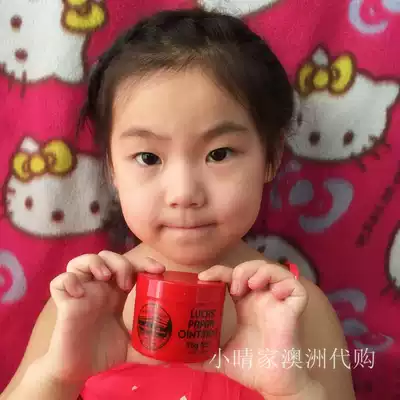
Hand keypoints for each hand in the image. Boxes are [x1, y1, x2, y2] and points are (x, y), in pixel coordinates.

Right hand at [45, 251, 164, 382]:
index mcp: (116, 292)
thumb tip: (174, 354)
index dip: (144, 262)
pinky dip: (69, 280)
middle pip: (107, 256)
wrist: (79, 370)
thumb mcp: (133, 345)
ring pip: (80, 261)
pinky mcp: (64, 304)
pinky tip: (80, 294)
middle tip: (127, 283)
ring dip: (95, 262)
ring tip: (104, 278)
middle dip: (120, 262)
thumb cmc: (103, 351)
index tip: (159, 270)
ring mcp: (80, 293)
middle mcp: (98, 287)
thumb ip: (150, 345)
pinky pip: (59, 281)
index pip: (130, 265)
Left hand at [197, 261, 311, 398]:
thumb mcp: (220, 356)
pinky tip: (275, 295)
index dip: (220, 271)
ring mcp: (279, 302)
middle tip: (233, 287)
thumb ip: (203, 354)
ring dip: (261, 271)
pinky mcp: (294, 310)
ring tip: (250, 286)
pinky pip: (296, 287)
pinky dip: (286, 284)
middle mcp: (262, 298)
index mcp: (245, 304)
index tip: (203, 278)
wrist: (271, 383)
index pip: (233, 276)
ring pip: (276, 270)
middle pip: (255, 267)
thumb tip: (179, 360)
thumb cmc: (250, 367)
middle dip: (242, 269)